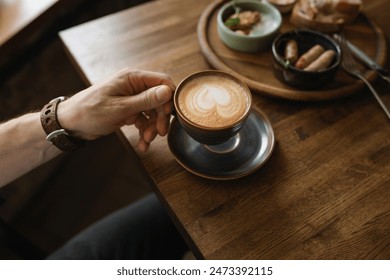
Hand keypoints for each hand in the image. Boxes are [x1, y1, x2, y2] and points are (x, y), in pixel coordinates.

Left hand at [57, 68, 174, 151]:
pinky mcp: (128, 110)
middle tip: (159, 133)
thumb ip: (146, 100)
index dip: (168, 98)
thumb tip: (167, 91)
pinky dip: (144, 131)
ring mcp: (131, 98)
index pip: (162, 81)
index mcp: (132, 78)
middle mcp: (134, 85)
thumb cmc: (91, 111)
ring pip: (152, 112)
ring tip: (147, 140)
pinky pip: (143, 119)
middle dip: (160, 117)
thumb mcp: (121, 108)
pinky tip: (142, 144)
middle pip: (158, 99)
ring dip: (152, 127)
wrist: (71, 123)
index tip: (168, 115)